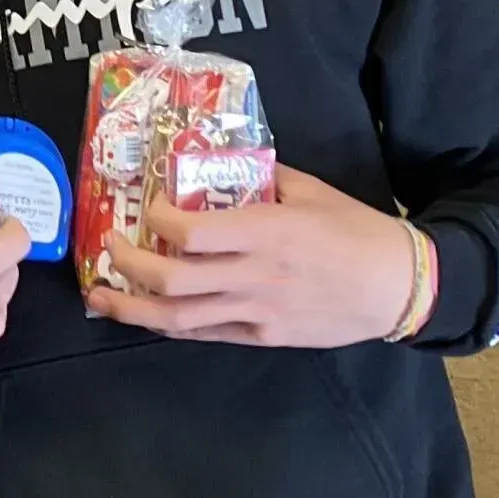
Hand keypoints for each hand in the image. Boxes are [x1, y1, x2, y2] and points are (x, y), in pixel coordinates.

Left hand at [84, 165, 413, 347]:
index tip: (148, 205)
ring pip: (180, 319)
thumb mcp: (309, 189)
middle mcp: (255, 275)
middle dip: (129, 266)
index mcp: (267, 231)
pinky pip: (206, 334)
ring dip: (133, 309)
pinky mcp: (263, 336)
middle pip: (173, 281)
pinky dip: (171, 326)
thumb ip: (260, 176)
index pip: (191, 233)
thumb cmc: (354, 229)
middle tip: (109, 249)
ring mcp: (257, 311)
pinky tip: (147, 317)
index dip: (157, 220)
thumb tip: (216, 161)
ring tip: (100, 298)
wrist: (397, 286)